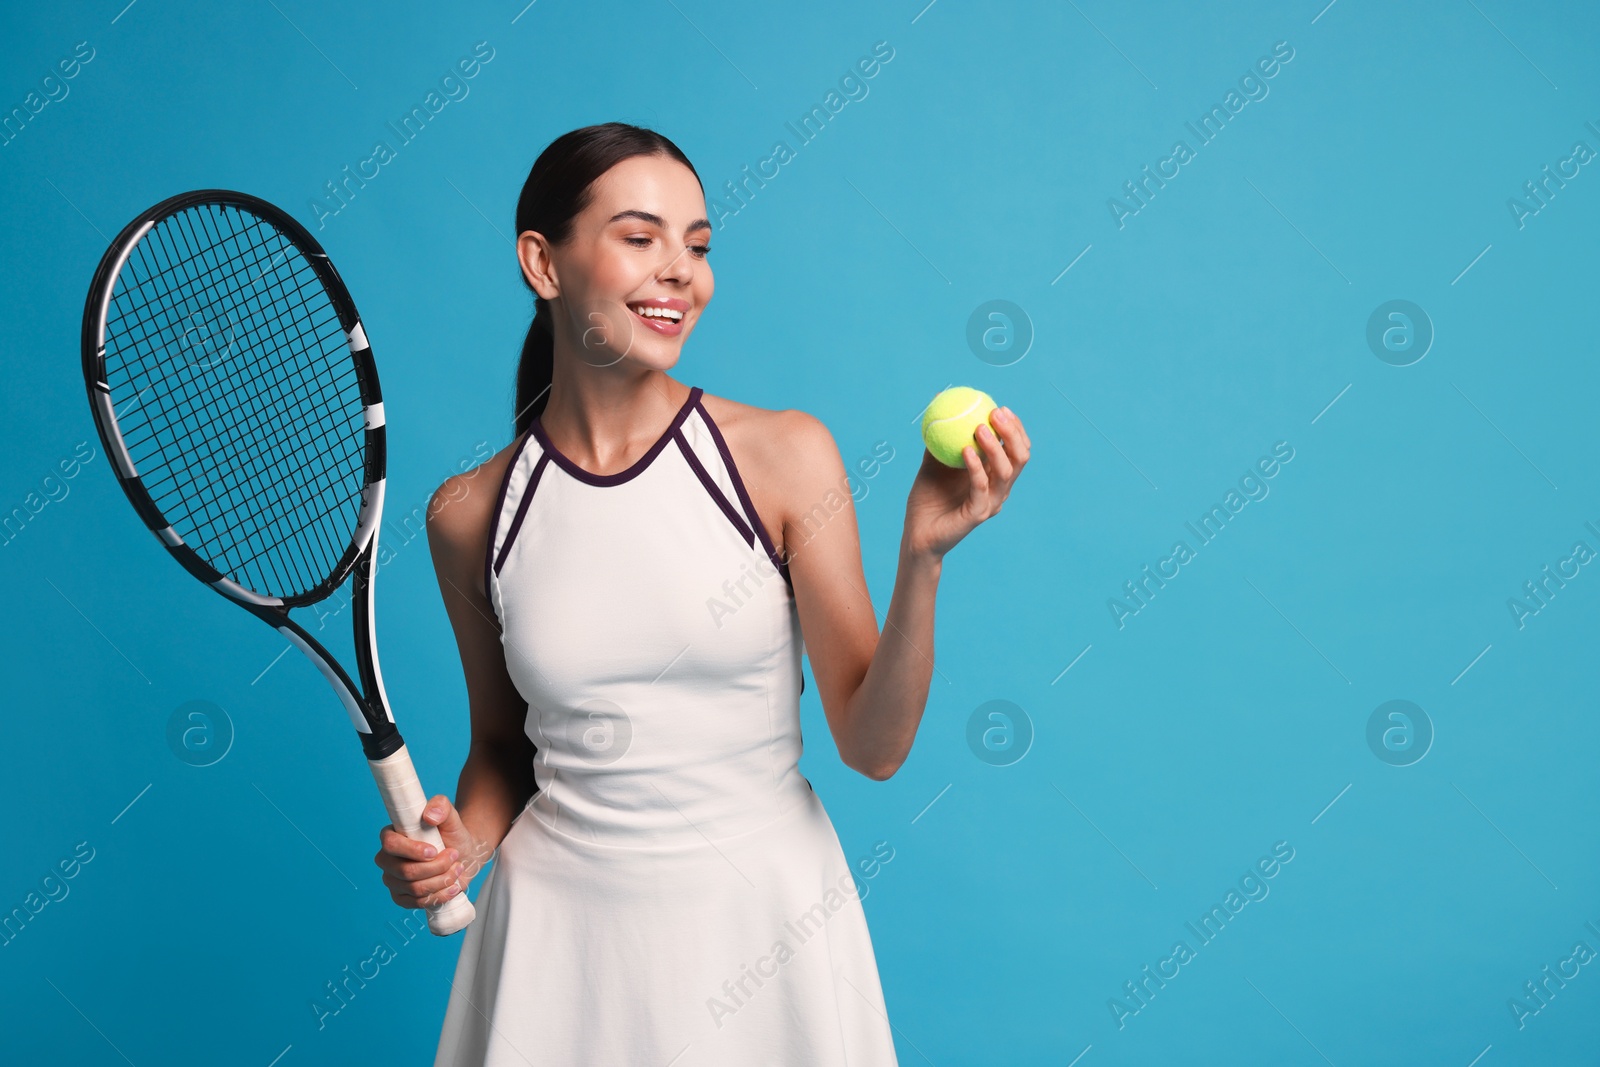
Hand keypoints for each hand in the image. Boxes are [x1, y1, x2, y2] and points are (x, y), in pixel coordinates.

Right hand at [373, 794, 484, 909]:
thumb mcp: (450, 815)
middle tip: (454, 857)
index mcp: (392, 836)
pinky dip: (439, 896)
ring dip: (442, 880)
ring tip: (456, 869)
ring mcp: (393, 880)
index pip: (390, 845)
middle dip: (436, 867)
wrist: (462, 853)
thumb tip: (429, 815)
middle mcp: (387, 859)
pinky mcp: (402, 897)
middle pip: (405, 871)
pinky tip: (453, 886)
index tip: (434, 851)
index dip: (412, 850)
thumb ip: (440, 806)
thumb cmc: (451, 834)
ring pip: (414, 889)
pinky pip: (417, 903)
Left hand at [904, 405, 1029, 559]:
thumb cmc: (927, 499)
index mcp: (994, 476)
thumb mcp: (933, 462)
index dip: (1014, 428)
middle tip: (996, 413)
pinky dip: (975, 467)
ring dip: (996, 447)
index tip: (1000, 408)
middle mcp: (999, 489)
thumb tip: (938, 403)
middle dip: (1013, 433)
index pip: (1016, 449)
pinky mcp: (978, 515)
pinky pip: (981, 487)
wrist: (917, 534)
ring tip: (980, 428)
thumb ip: (940, 438)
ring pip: (1006, 472)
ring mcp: (991, 503)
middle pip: (1020, 457)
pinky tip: (965, 451)